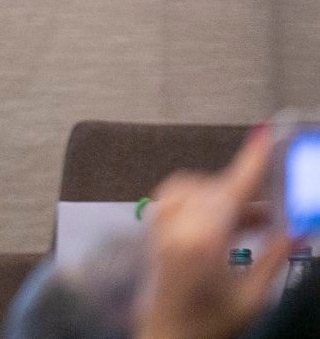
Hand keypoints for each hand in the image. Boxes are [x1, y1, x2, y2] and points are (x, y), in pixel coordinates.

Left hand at [136, 127, 290, 338]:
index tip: (264, 136)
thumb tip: (301, 229)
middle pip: (215, 188)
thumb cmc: (210, 324)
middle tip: (272, 212)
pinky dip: (203, 201)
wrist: (167, 338)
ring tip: (251, 222)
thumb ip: (276, 256)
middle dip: (245, 192)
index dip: (250, 162)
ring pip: (195, 189)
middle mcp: (175, 226)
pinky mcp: (153, 230)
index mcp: (201, 240)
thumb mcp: (253, 295)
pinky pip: (178, 197)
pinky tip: (225, 224)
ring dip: (223, 197)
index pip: (230, 190)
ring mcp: (159, 226)